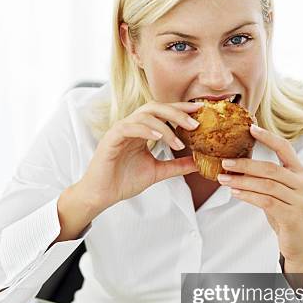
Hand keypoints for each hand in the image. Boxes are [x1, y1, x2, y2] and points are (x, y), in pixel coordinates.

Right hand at [77, 101, 203, 212]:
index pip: (163, 112)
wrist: (102, 195)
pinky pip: (129, 127)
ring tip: (179, 143)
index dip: (181, 110)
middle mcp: (131, 126)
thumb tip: (198, 163)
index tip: (200, 112)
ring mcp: (120, 130)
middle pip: (156, 108)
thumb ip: (176, 165)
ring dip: (165, 127)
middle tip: (195, 124)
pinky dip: (145, 130)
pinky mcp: (111, 138)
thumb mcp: (157, 172)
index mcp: (142, 131)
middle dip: (177, 113)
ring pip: (145, 115)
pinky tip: (158, 137)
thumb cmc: (124, 182)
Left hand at [217, 124, 302, 272]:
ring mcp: (300, 200)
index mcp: (300, 173)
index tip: (251, 128)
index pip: (286, 149)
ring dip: (242, 181)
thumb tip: (238, 164)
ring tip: (223, 179)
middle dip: (246, 164)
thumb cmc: (286, 214)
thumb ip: (268, 178)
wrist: (301, 243)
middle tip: (224, 162)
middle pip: (271, 168)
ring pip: (267, 185)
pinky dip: (248, 196)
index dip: (269, 137)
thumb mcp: (281, 192)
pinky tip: (235, 193)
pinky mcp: (293, 216)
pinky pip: (266, 201)